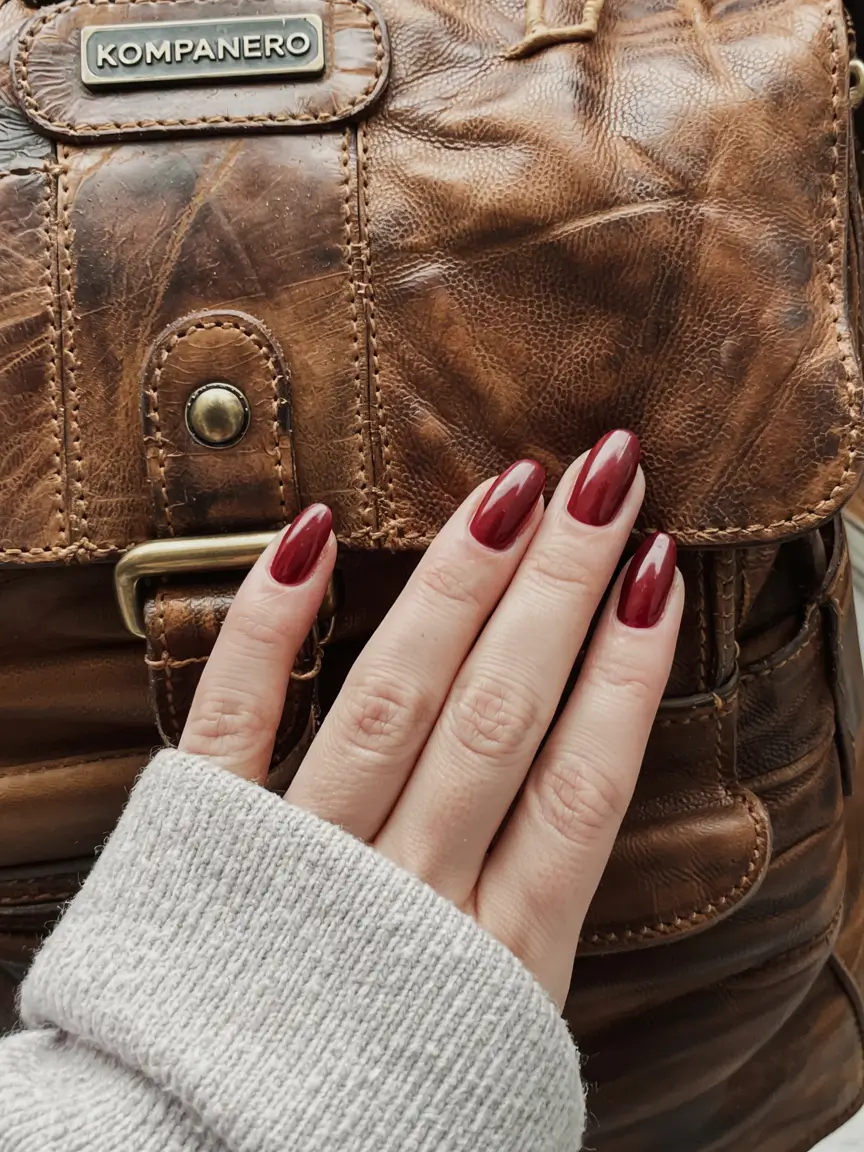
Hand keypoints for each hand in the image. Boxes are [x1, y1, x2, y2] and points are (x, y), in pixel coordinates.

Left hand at [179, 431, 682, 1007]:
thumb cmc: (372, 1111)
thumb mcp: (493, 1045)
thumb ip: (529, 931)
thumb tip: (574, 805)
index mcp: (490, 963)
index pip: (583, 785)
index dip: (627, 670)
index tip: (658, 572)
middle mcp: (402, 902)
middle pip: (501, 716)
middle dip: (562, 585)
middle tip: (607, 476)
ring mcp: (297, 866)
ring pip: (394, 703)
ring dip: (458, 585)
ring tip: (514, 488)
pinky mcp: (200, 846)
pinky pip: (233, 719)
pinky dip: (268, 627)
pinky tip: (308, 535)